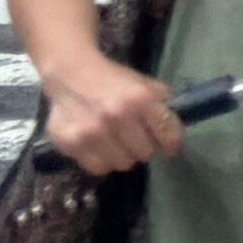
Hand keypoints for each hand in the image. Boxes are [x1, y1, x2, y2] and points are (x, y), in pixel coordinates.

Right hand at [38, 52, 184, 175]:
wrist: (70, 74)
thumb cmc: (112, 80)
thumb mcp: (144, 84)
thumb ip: (160, 105)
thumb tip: (172, 132)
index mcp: (140, 99)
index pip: (168, 134)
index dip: (172, 143)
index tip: (170, 147)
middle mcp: (117, 117)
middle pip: (146, 153)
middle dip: (145, 147)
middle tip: (138, 140)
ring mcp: (92, 133)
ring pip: (123, 164)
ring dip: (123, 156)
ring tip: (118, 144)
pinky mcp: (71, 145)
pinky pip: (98, 168)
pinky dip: (103, 161)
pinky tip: (101, 148)